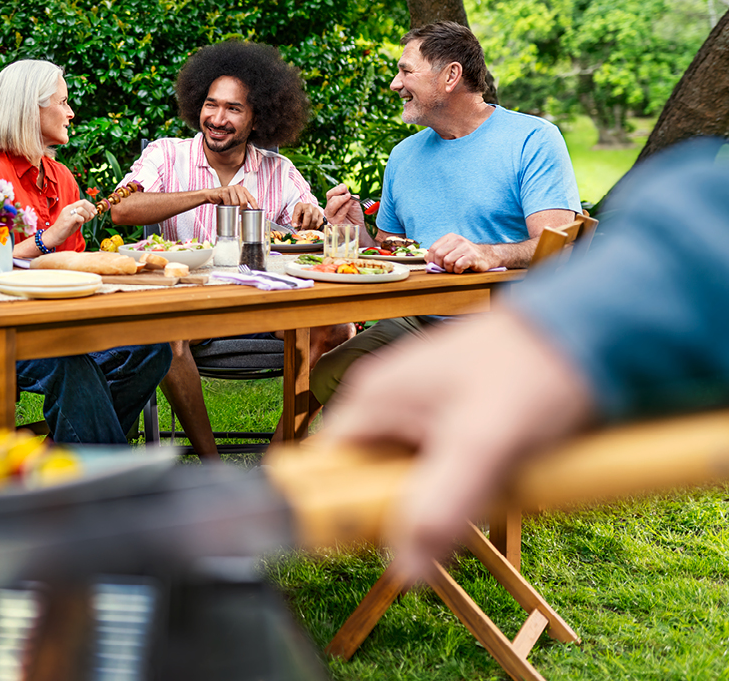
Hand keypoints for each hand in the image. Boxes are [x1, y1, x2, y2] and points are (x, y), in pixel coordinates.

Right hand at [47, 199, 96, 245]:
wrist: (54, 235)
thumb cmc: (65, 228)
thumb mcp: (76, 220)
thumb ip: (84, 216)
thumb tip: (93, 214)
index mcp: (70, 207)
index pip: (83, 201)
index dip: (91, 206)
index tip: (94, 212)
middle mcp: (68, 209)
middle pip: (83, 203)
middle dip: (89, 211)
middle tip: (89, 218)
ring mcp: (67, 214)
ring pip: (81, 209)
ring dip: (86, 216)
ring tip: (84, 221)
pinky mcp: (66, 221)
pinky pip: (77, 217)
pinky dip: (82, 220)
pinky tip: (80, 224)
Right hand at [205, 184, 258, 209]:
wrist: (211, 195)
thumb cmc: (223, 198)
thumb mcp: (234, 200)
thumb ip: (242, 204)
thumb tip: (250, 211)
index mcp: (243, 189)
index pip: (251, 198)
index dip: (255, 206)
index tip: (257, 212)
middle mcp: (238, 188)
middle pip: (244, 202)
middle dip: (242, 210)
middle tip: (239, 214)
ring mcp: (231, 188)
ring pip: (236, 203)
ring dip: (234, 209)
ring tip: (231, 210)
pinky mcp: (224, 191)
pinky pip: (228, 202)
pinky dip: (227, 207)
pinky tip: (226, 207)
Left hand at [291, 202, 325, 229]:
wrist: (307, 212)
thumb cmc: (300, 214)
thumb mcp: (295, 216)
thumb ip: (295, 221)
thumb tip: (296, 226)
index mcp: (300, 206)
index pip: (297, 211)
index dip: (295, 219)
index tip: (295, 226)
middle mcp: (308, 206)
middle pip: (308, 215)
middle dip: (305, 224)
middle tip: (303, 229)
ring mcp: (315, 209)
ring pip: (314, 220)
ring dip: (310, 226)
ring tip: (307, 229)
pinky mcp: (320, 214)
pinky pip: (319, 222)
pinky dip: (315, 227)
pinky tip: (312, 227)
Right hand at [321, 311, 594, 582]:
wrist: (583, 337)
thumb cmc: (528, 371)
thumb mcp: (482, 443)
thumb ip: (440, 506)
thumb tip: (403, 571)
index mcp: (372, 399)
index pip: (324, 469)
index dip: (336, 510)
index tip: (370, 543)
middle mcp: (386, 405)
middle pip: (366, 481)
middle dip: (399, 512)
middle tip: (447, 521)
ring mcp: (419, 412)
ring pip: (407, 482)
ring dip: (439, 503)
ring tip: (486, 492)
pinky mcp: (450, 423)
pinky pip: (440, 472)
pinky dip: (463, 489)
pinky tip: (497, 482)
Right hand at [324, 184, 364, 226]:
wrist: (359, 227)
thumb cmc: (355, 215)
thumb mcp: (353, 202)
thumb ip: (348, 196)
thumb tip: (344, 188)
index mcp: (333, 203)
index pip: (330, 194)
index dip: (336, 189)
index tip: (344, 187)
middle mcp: (330, 209)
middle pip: (330, 198)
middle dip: (338, 193)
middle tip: (348, 193)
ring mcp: (331, 217)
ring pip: (331, 206)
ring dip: (340, 200)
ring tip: (348, 196)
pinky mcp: (335, 223)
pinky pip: (339, 214)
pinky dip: (345, 207)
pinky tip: (350, 204)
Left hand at [426, 233, 497, 272]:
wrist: (486, 256)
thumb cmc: (465, 255)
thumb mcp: (451, 251)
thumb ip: (438, 253)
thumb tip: (425, 257)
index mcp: (450, 237)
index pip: (433, 248)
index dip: (431, 259)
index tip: (435, 265)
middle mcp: (457, 240)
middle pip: (439, 255)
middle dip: (440, 265)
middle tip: (446, 268)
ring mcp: (465, 247)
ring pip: (447, 261)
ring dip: (449, 269)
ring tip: (454, 268)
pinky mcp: (472, 256)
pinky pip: (458, 265)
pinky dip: (457, 271)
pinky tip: (461, 270)